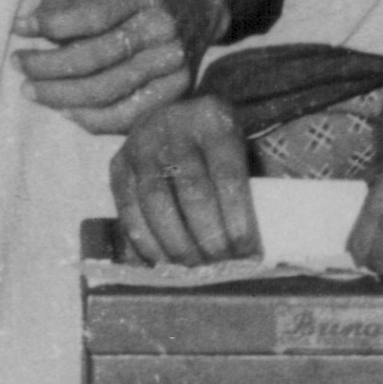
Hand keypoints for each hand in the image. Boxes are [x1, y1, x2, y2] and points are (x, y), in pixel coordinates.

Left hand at [14, 0, 224, 133]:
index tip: (19, 28)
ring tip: (31, 90)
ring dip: (61, 96)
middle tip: (18, 65)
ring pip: (108, 91)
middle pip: (96, 58)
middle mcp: (164, 28)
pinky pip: (128, 116)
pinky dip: (92, 119)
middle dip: (48, 66)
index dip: (51, 25)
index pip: (92, 16)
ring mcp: (174, 63)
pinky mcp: (179, 90)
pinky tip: (66, 110)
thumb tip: (26, 26)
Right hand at [111, 95, 260, 263]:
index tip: (248, 251)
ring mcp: (141, 145)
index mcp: (215, 120)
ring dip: (175, 243)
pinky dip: (144, 241)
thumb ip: (254, 182)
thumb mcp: (241, 146)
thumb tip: (264, 236)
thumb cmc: (216, 144)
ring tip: (193, 267)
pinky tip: (162, 261)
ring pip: (156, 202)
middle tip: (221, 263)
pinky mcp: (118, 165)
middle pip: (193, 190)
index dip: (237, 217)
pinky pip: (128, 209)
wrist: (173, 116)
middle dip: (208, 235)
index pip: (228, 175)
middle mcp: (174, 126)